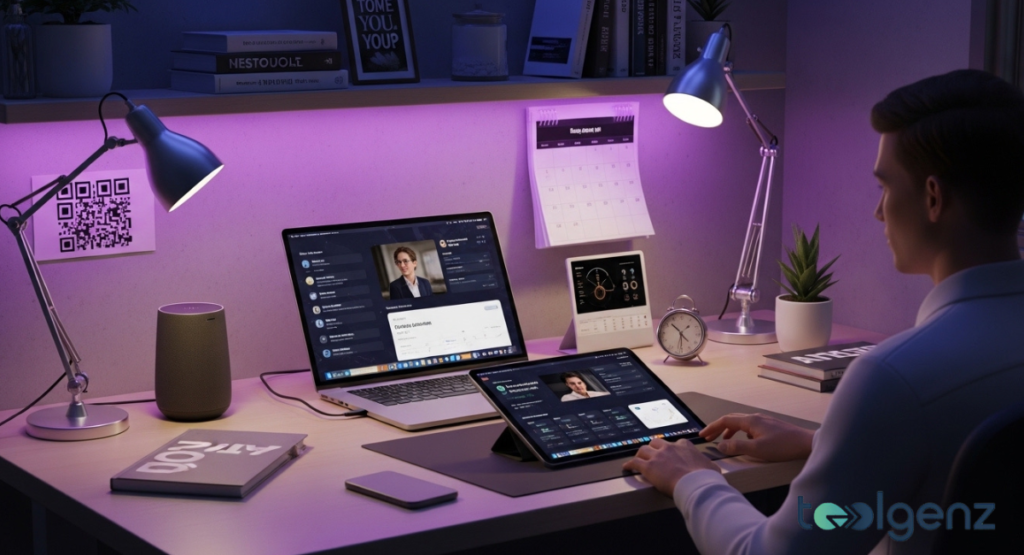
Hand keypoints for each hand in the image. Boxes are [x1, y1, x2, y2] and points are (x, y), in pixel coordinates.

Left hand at [623, 438, 719, 496]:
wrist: (696, 484)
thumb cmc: (705, 478)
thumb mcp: (711, 468)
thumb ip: (708, 465)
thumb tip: (712, 469)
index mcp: (684, 446)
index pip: (675, 443)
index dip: (672, 449)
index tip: (670, 454)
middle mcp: (669, 447)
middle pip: (656, 443)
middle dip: (653, 448)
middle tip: (652, 455)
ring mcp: (658, 456)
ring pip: (644, 450)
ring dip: (641, 455)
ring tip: (639, 460)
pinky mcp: (649, 467)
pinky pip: (635, 463)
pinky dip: (630, 465)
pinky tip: (627, 468)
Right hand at [699, 413, 813, 461]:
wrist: (806, 443)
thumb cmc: (782, 446)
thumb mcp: (757, 449)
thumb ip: (736, 447)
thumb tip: (720, 446)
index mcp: (750, 421)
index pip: (725, 420)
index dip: (712, 427)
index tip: (702, 435)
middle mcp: (756, 417)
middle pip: (732, 419)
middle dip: (718, 428)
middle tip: (708, 437)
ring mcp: (764, 420)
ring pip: (741, 423)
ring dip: (729, 430)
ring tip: (723, 441)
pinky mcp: (771, 426)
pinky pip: (750, 426)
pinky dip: (741, 432)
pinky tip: (745, 441)